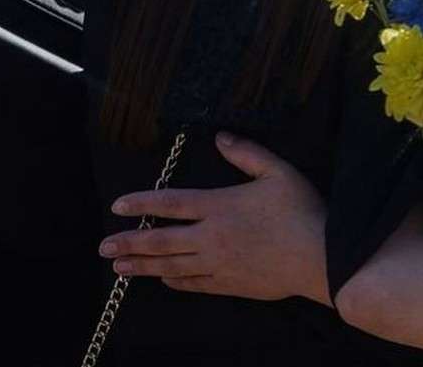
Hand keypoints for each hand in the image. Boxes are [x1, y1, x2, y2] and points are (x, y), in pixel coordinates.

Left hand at [99, 134, 330, 304]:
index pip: (171, 203)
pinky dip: (173, 281)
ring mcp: (217, 265)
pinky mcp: (228, 284)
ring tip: (119, 268)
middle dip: (129, 242)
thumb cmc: (301, 211)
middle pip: (161, 240)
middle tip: (103, 246)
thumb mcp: (278, 171)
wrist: (318, 259)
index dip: (142, 204)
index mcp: (220, 206)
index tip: (118, 206)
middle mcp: (212, 237)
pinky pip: (192, 284)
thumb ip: (247, 153)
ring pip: (170, 266)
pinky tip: (163, 280)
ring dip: (142, 266)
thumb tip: (221, 137)